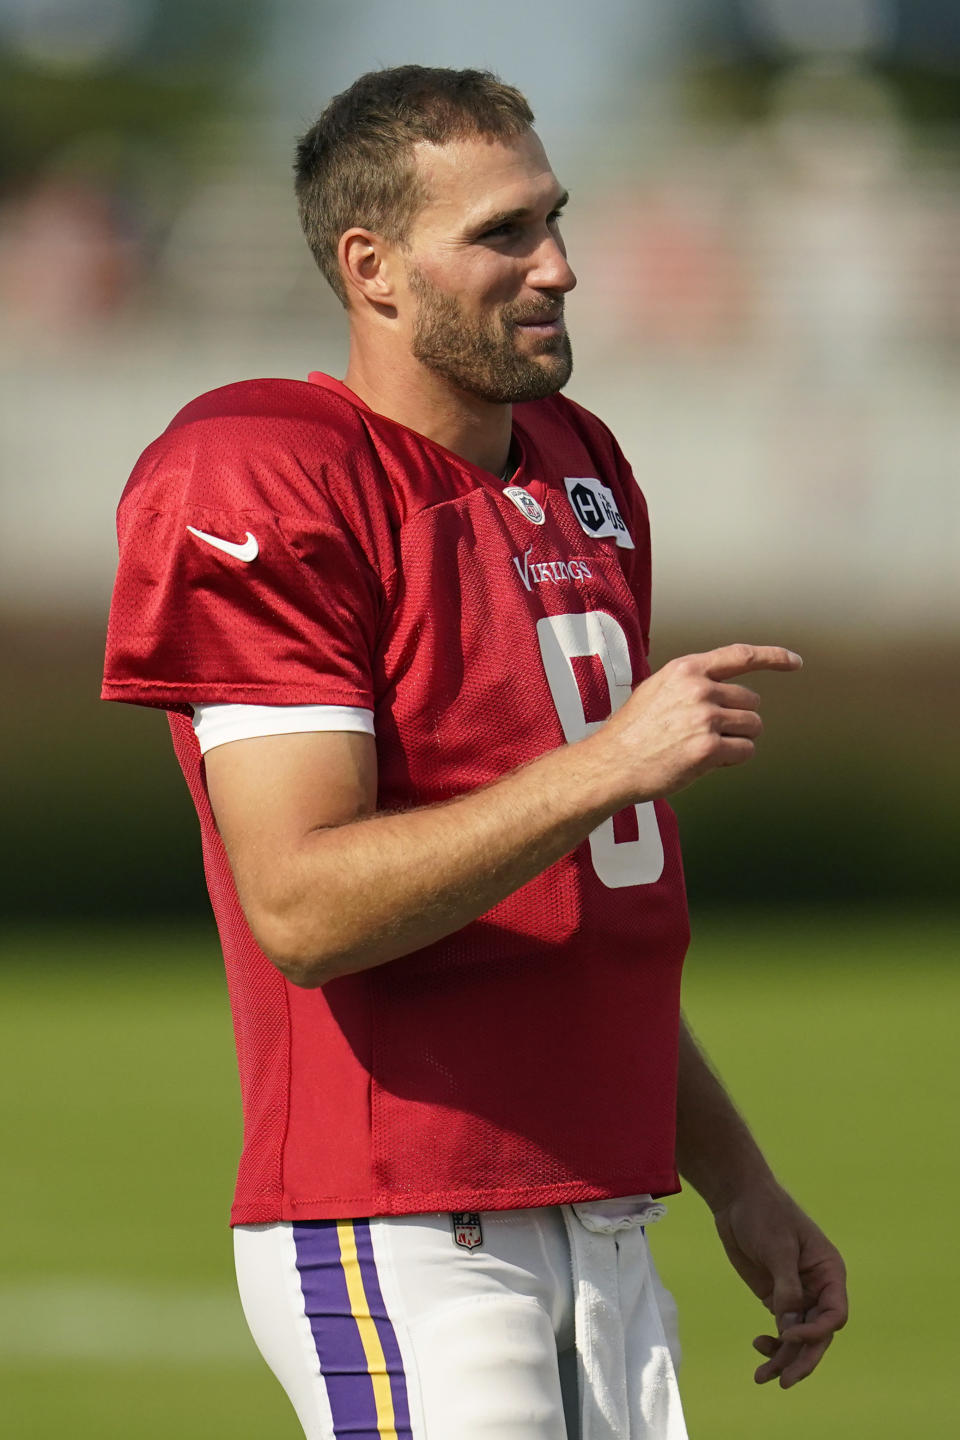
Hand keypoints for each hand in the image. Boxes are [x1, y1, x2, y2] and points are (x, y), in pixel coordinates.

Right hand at [595, 643, 801, 805]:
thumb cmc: (633, 731)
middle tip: (708, 734)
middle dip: (739, 719)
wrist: (612, 763)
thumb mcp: (657, 689)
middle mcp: (699, 688)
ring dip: (737, 740)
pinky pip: (745, 751)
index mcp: (686, 669)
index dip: (773, 657)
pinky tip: (706, 762)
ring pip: (752, 727)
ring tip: (704, 748)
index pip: (741, 655)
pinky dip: (732, 759)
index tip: (794, 662)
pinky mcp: (708, 749)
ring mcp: (705, 718)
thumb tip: (727, 692)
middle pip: (751, 701)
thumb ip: (692, 683)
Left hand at [713, 1179, 847, 1387]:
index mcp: (829, 1272)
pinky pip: (782, 1330)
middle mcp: (818, 1288)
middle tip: (785, 1382)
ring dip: (784, 1359)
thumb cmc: (765, 1213)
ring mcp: (798, 1295)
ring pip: (798, 1338)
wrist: (738, 1198)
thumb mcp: (778, 1247)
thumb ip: (787, 1287)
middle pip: (819, 1335)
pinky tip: (758, 1347)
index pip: (835, 1315)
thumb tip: (789, 1327)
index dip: (816, 1333)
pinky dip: (773, 1344)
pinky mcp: (777, 1297)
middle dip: (803, 1359)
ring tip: (762, 1377)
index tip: (789, 1335)